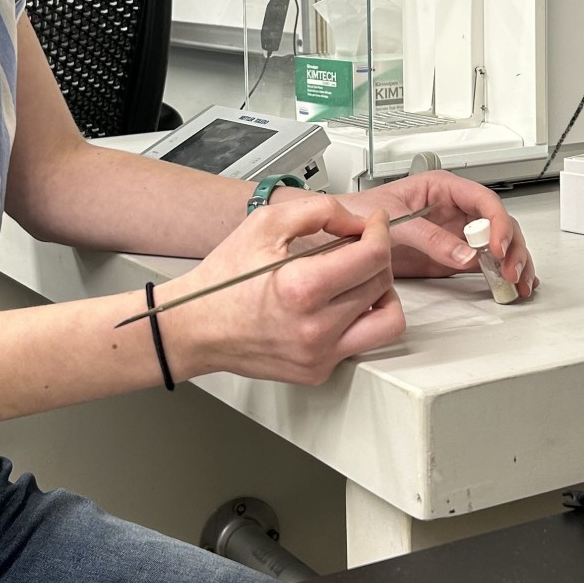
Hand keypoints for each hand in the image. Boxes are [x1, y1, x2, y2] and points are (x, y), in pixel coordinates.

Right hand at [165, 193, 404, 385]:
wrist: (196, 327)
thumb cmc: (223, 280)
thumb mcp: (264, 224)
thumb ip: (318, 212)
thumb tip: (355, 222)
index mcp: (302, 288)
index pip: (373, 257)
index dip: (380, 232)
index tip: (375, 225)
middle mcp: (315, 328)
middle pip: (382, 284)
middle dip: (376, 258)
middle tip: (356, 248)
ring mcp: (319, 355)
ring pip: (387, 321)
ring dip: (381, 294)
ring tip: (358, 281)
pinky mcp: (318, 371)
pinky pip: (361, 343)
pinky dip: (358, 320)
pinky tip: (335, 305)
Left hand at [317, 173, 536, 293]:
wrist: (339, 234)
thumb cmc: (359, 213)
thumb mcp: (395, 221)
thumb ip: (430, 237)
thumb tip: (464, 254)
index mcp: (442, 188)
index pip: (483, 201)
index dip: (497, 222)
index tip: (497, 246)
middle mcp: (454, 209)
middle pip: (498, 223)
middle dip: (512, 247)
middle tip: (510, 271)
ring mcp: (455, 233)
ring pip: (498, 244)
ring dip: (514, 262)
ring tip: (517, 283)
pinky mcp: (451, 257)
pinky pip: (483, 263)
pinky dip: (500, 274)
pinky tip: (512, 285)